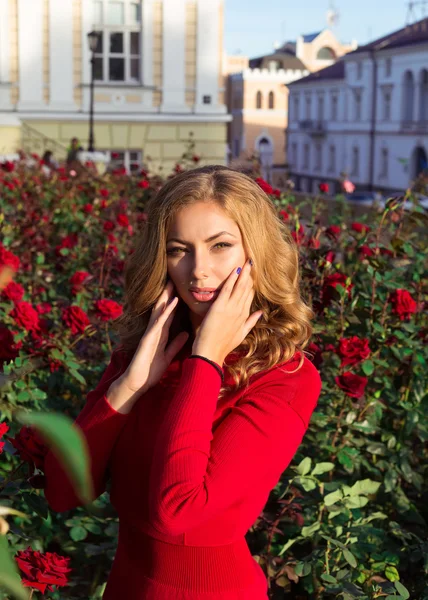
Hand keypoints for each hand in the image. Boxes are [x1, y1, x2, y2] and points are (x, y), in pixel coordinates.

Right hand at [121, 280, 188, 394]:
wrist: (137, 383)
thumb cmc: (150, 371)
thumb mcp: (168, 355)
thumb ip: (175, 344)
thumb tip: (186, 333)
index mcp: (160, 334)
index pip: (169, 315)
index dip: (175, 302)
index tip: (181, 289)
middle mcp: (155, 331)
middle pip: (163, 309)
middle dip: (168, 294)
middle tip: (175, 278)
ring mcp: (151, 333)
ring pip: (159, 311)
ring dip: (165, 297)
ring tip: (171, 283)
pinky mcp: (148, 338)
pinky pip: (159, 322)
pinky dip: (166, 311)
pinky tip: (173, 302)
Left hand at [192, 258, 262, 363]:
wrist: (211, 353)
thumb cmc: (222, 346)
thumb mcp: (241, 335)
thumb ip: (251, 322)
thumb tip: (260, 313)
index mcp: (244, 317)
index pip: (250, 296)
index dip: (252, 285)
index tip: (254, 274)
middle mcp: (240, 311)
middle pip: (247, 289)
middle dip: (250, 276)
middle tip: (253, 262)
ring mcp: (231, 308)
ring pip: (240, 287)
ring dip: (244, 274)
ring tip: (248, 262)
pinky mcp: (220, 307)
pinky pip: (228, 289)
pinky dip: (232, 279)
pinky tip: (235, 270)